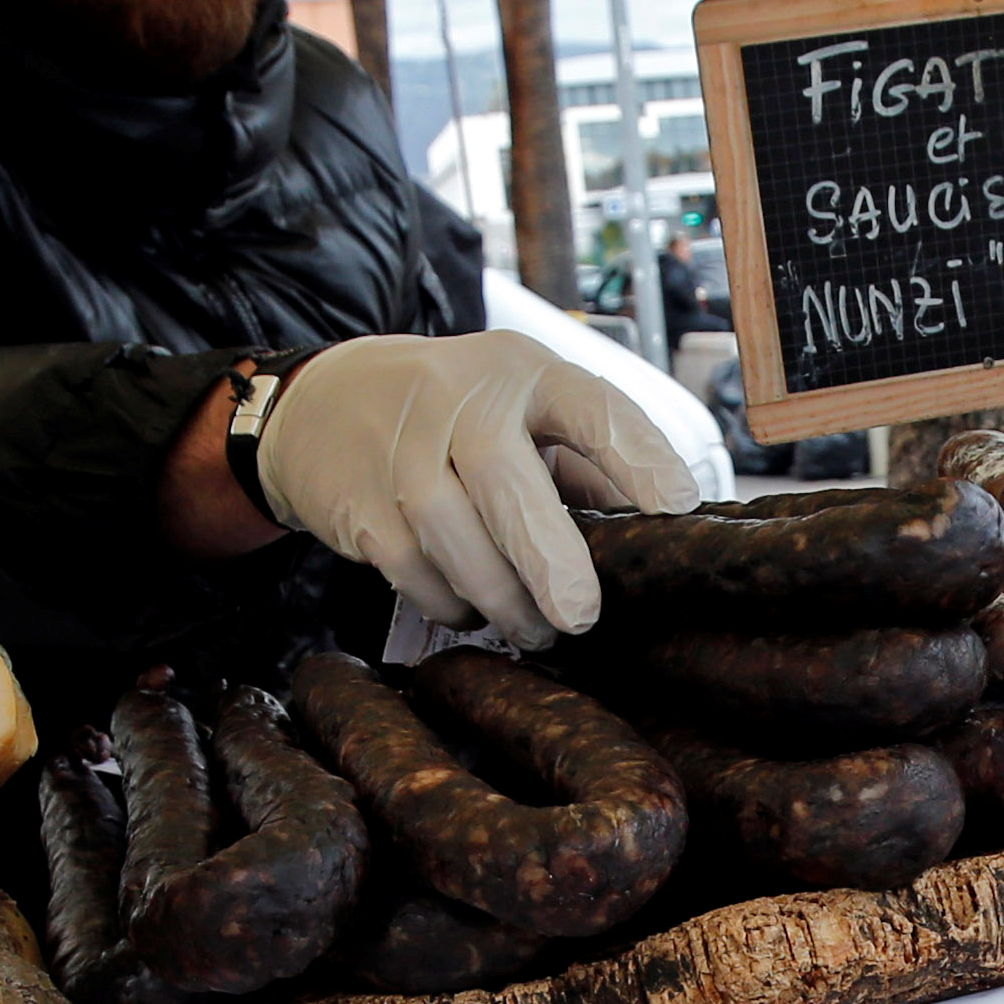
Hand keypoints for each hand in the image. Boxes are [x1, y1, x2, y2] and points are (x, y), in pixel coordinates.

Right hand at [243, 331, 697, 641]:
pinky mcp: (360, 502)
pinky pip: (413, 569)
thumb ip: (587, 468)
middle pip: (506, 481)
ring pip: (454, 537)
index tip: (679, 508)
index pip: (591, 407)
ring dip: (502, 598)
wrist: (324, 404)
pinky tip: (471, 609)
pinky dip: (450, 602)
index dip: (640, 458)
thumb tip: (652, 541)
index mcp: (522, 373)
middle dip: (550, 559)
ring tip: (535, 630)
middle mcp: (460, 400)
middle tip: (581, 616)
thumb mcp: (523, 414)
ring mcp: (402, 450)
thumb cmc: (455, 416)